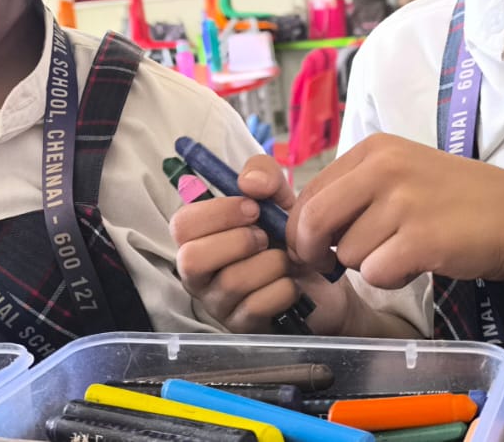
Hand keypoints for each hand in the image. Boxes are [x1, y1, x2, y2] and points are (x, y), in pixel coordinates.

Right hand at [170, 154, 350, 333]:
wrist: (322, 279)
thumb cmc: (287, 236)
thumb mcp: (277, 198)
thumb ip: (263, 176)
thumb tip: (250, 182)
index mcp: (198, 237)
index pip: (181, 225)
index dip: (218, 213)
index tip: (253, 208)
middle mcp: (198, 273)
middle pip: (192, 259)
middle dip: (238, 241)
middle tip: (266, 238)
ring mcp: (217, 304)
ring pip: (231, 282)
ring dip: (269, 264)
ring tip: (285, 260)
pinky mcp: (241, 328)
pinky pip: (256, 307)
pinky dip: (283, 290)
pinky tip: (292, 285)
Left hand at [288, 134, 503, 288]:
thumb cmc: (457, 199)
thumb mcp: (401, 172)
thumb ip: (355, 190)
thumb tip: (306, 225)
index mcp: (374, 149)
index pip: (310, 191)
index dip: (301, 227)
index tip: (311, 246)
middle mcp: (384, 168)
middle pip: (314, 220)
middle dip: (311, 251)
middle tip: (325, 265)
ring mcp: (403, 203)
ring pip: (347, 253)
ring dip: (366, 265)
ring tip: (400, 252)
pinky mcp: (421, 240)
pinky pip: (375, 274)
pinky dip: (389, 279)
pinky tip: (414, 265)